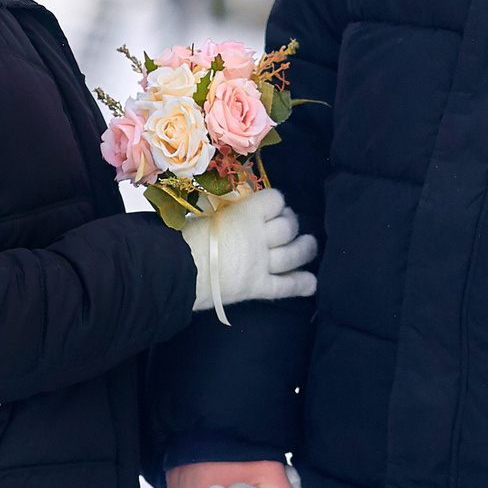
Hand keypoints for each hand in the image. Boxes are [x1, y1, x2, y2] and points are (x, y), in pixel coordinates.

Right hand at [185, 189, 316, 320]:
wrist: (176, 271)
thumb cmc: (183, 238)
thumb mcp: (206, 214)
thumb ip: (226, 212)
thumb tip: (234, 206)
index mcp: (245, 214)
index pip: (275, 200)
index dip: (277, 202)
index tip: (273, 207)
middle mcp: (258, 237)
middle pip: (288, 226)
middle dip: (291, 223)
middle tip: (287, 225)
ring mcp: (260, 263)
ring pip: (294, 254)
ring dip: (306, 249)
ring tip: (309, 245)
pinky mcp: (257, 287)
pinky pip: (286, 287)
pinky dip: (301, 285)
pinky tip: (311, 283)